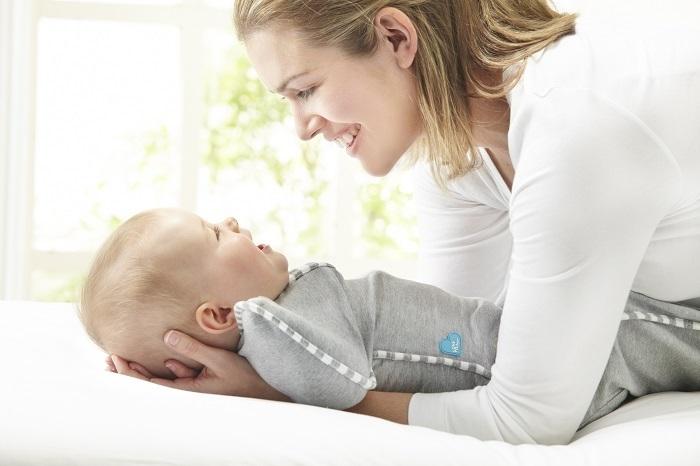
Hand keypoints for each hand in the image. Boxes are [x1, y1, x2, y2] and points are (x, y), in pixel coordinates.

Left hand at [107, 330, 289, 401]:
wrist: (269, 393)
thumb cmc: (247, 378)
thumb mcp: (219, 359)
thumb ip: (192, 348)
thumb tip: (167, 335)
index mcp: (186, 391)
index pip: (148, 383)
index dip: (128, 372)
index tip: (114, 357)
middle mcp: (187, 393)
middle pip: (150, 384)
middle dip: (128, 372)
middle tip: (108, 360)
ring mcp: (194, 389)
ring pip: (162, 380)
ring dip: (143, 370)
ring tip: (123, 360)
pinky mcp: (202, 383)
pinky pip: (180, 377)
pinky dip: (166, 369)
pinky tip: (163, 361)